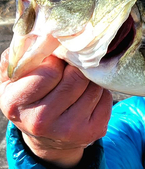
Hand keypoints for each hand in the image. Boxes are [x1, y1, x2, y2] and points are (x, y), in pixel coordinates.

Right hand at [0, 50, 112, 168]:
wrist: (47, 136)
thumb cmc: (30, 96)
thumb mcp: (14, 77)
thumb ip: (22, 53)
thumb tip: (44, 32)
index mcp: (15, 103)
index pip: (49, 71)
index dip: (56, 61)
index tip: (54, 62)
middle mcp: (40, 121)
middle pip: (76, 77)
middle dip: (76, 68)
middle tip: (70, 70)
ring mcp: (69, 130)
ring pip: (94, 85)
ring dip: (90, 79)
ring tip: (78, 83)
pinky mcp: (93, 132)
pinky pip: (106, 97)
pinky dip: (100, 91)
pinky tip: (87, 97)